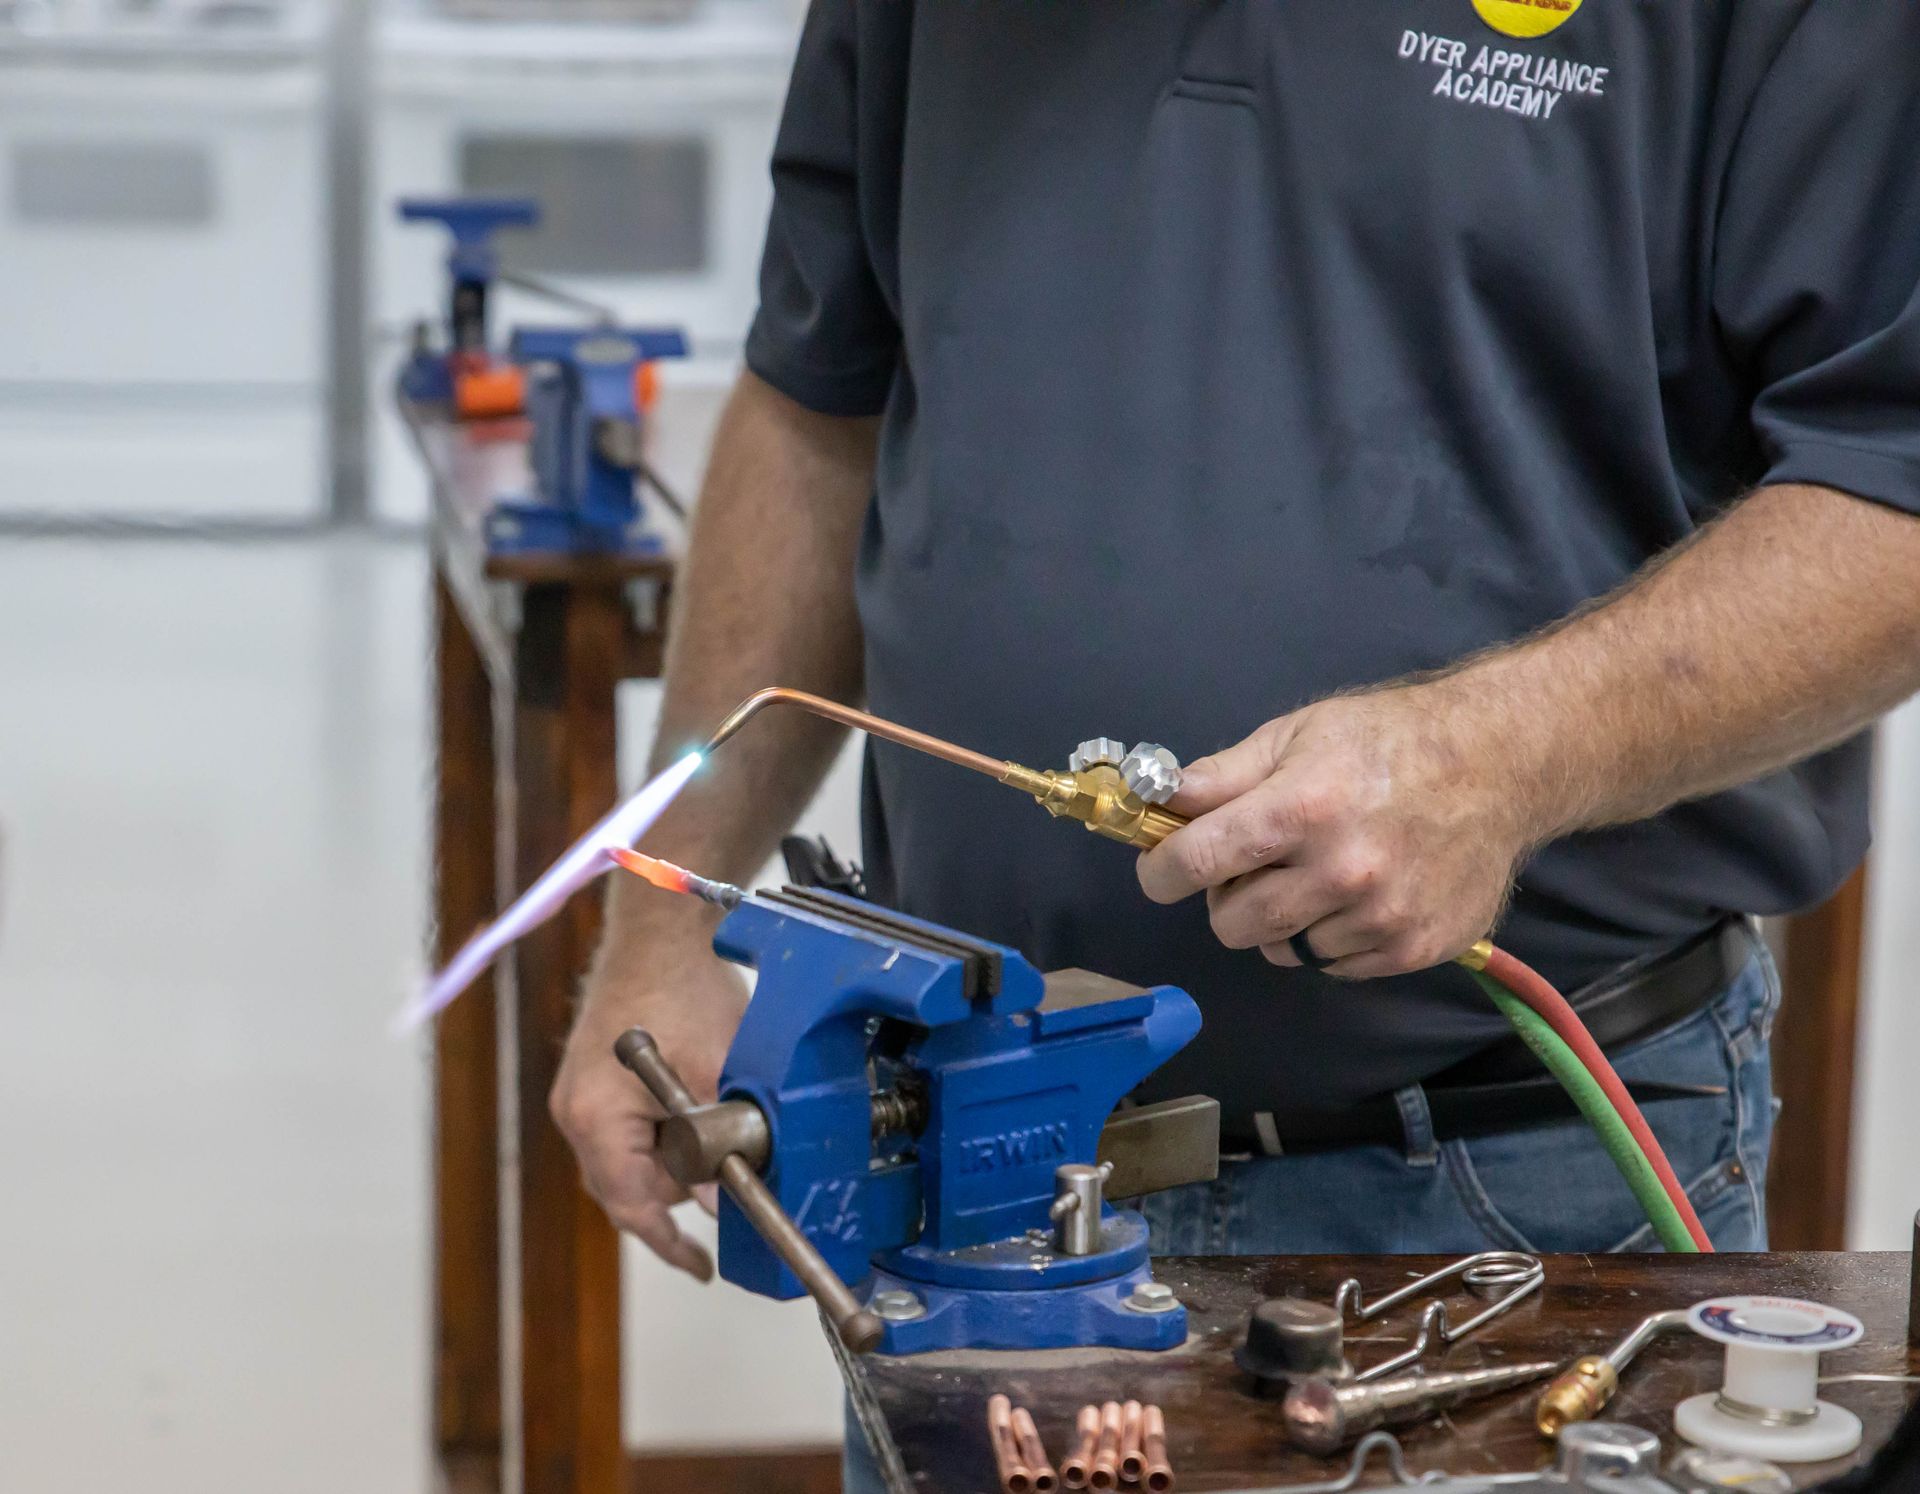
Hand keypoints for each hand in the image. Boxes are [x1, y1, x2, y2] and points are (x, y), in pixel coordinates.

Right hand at [550, 947, 748, 1278]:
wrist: (661, 931)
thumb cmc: (683, 989)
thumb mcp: (717, 1073)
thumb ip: (718, 1145)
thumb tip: (725, 1203)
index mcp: (595, 1117)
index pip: (631, 1205)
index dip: (668, 1243)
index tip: (699, 1267)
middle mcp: (574, 1111)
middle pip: (624, 1188)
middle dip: (675, 1199)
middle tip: (720, 1205)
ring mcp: (579, 1096)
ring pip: (625, 1162)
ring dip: (670, 1165)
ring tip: (714, 1145)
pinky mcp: (591, 1081)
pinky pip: (622, 1133)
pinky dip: (658, 1139)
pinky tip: (692, 1121)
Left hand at [1136, 684, 1535, 978]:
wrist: (1499, 765)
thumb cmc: (1388, 741)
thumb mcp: (1297, 735)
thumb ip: (1222, 776)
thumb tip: (1156, 801)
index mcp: (1302, 809)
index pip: (1197, 861)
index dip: (1162, 870)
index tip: (1160, 871)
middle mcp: (1341, 870)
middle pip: (1233, 923)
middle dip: (1227, 897)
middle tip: (1254, 865)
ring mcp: (1380, 917)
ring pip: (1283, 949)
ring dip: (1283, 920)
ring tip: (1314, 875)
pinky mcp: (1413, 949)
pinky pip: (1334, 966)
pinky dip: (1330, 939)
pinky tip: (1355, 895)